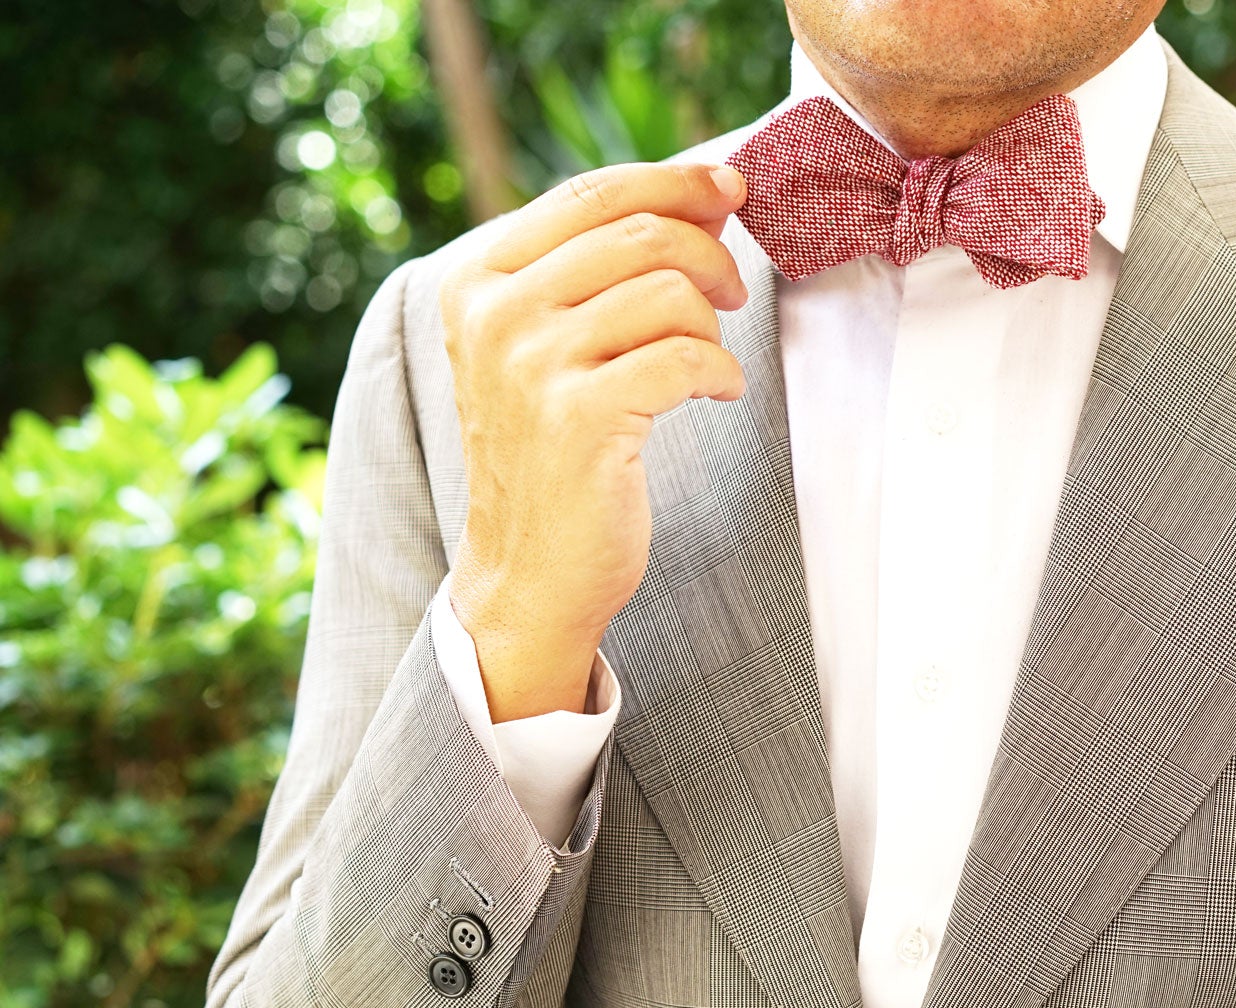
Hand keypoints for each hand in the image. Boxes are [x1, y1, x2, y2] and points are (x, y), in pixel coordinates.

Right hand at [437, 160, 750, 719]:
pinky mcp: (580, 418)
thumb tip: (709, 196)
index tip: (731, 189)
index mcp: (478, 281)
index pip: (591, 193)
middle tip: (731, 292)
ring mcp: (532, 366)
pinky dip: (721, 372)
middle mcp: (495, 315)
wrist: (528, 571)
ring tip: (708, 360)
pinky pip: (687, 357)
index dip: (675, 181)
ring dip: (713, 323)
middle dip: (710, 255)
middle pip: (641, 233)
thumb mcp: (549, 345)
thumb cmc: (554, 453)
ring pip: (669, 292)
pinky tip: (715, 392)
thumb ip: (604, 268)